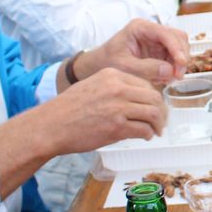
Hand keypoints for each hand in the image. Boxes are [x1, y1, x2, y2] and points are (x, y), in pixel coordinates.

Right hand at [33, 68, 167, 155]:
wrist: (51, 125)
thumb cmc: (68, 108)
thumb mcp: (92, 85)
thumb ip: (114, 88)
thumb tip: (136, 98)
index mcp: (113, 75)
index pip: (145, 83)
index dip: (153, 96)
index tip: (154, 106)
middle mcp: (118, 88)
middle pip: (154, 97)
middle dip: (161, 111)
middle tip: (160, 121)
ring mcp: (119, 107)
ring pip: (153, 113)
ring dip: (158, 124)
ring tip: (156, 130)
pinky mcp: (117, 127)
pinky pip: (144, 129)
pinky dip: (148, 134)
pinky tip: (145, 136)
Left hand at [82, 18, 190, 86]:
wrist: (97, 66)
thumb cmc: (106, 62)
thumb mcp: (124, 66)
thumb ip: (146, 68)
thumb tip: (170, 70)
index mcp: (140, 28)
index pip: (166, 33)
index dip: (176, 48)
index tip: (181, 63)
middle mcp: (151, 31)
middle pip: (177, 37)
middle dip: (181, 56)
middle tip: (178, 75)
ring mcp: (157, 41)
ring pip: (179, 46)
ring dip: (180, 63)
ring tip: (172, 78)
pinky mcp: (159, 51)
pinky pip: (174, 56)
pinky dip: (175, 67)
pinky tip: (167, 78)